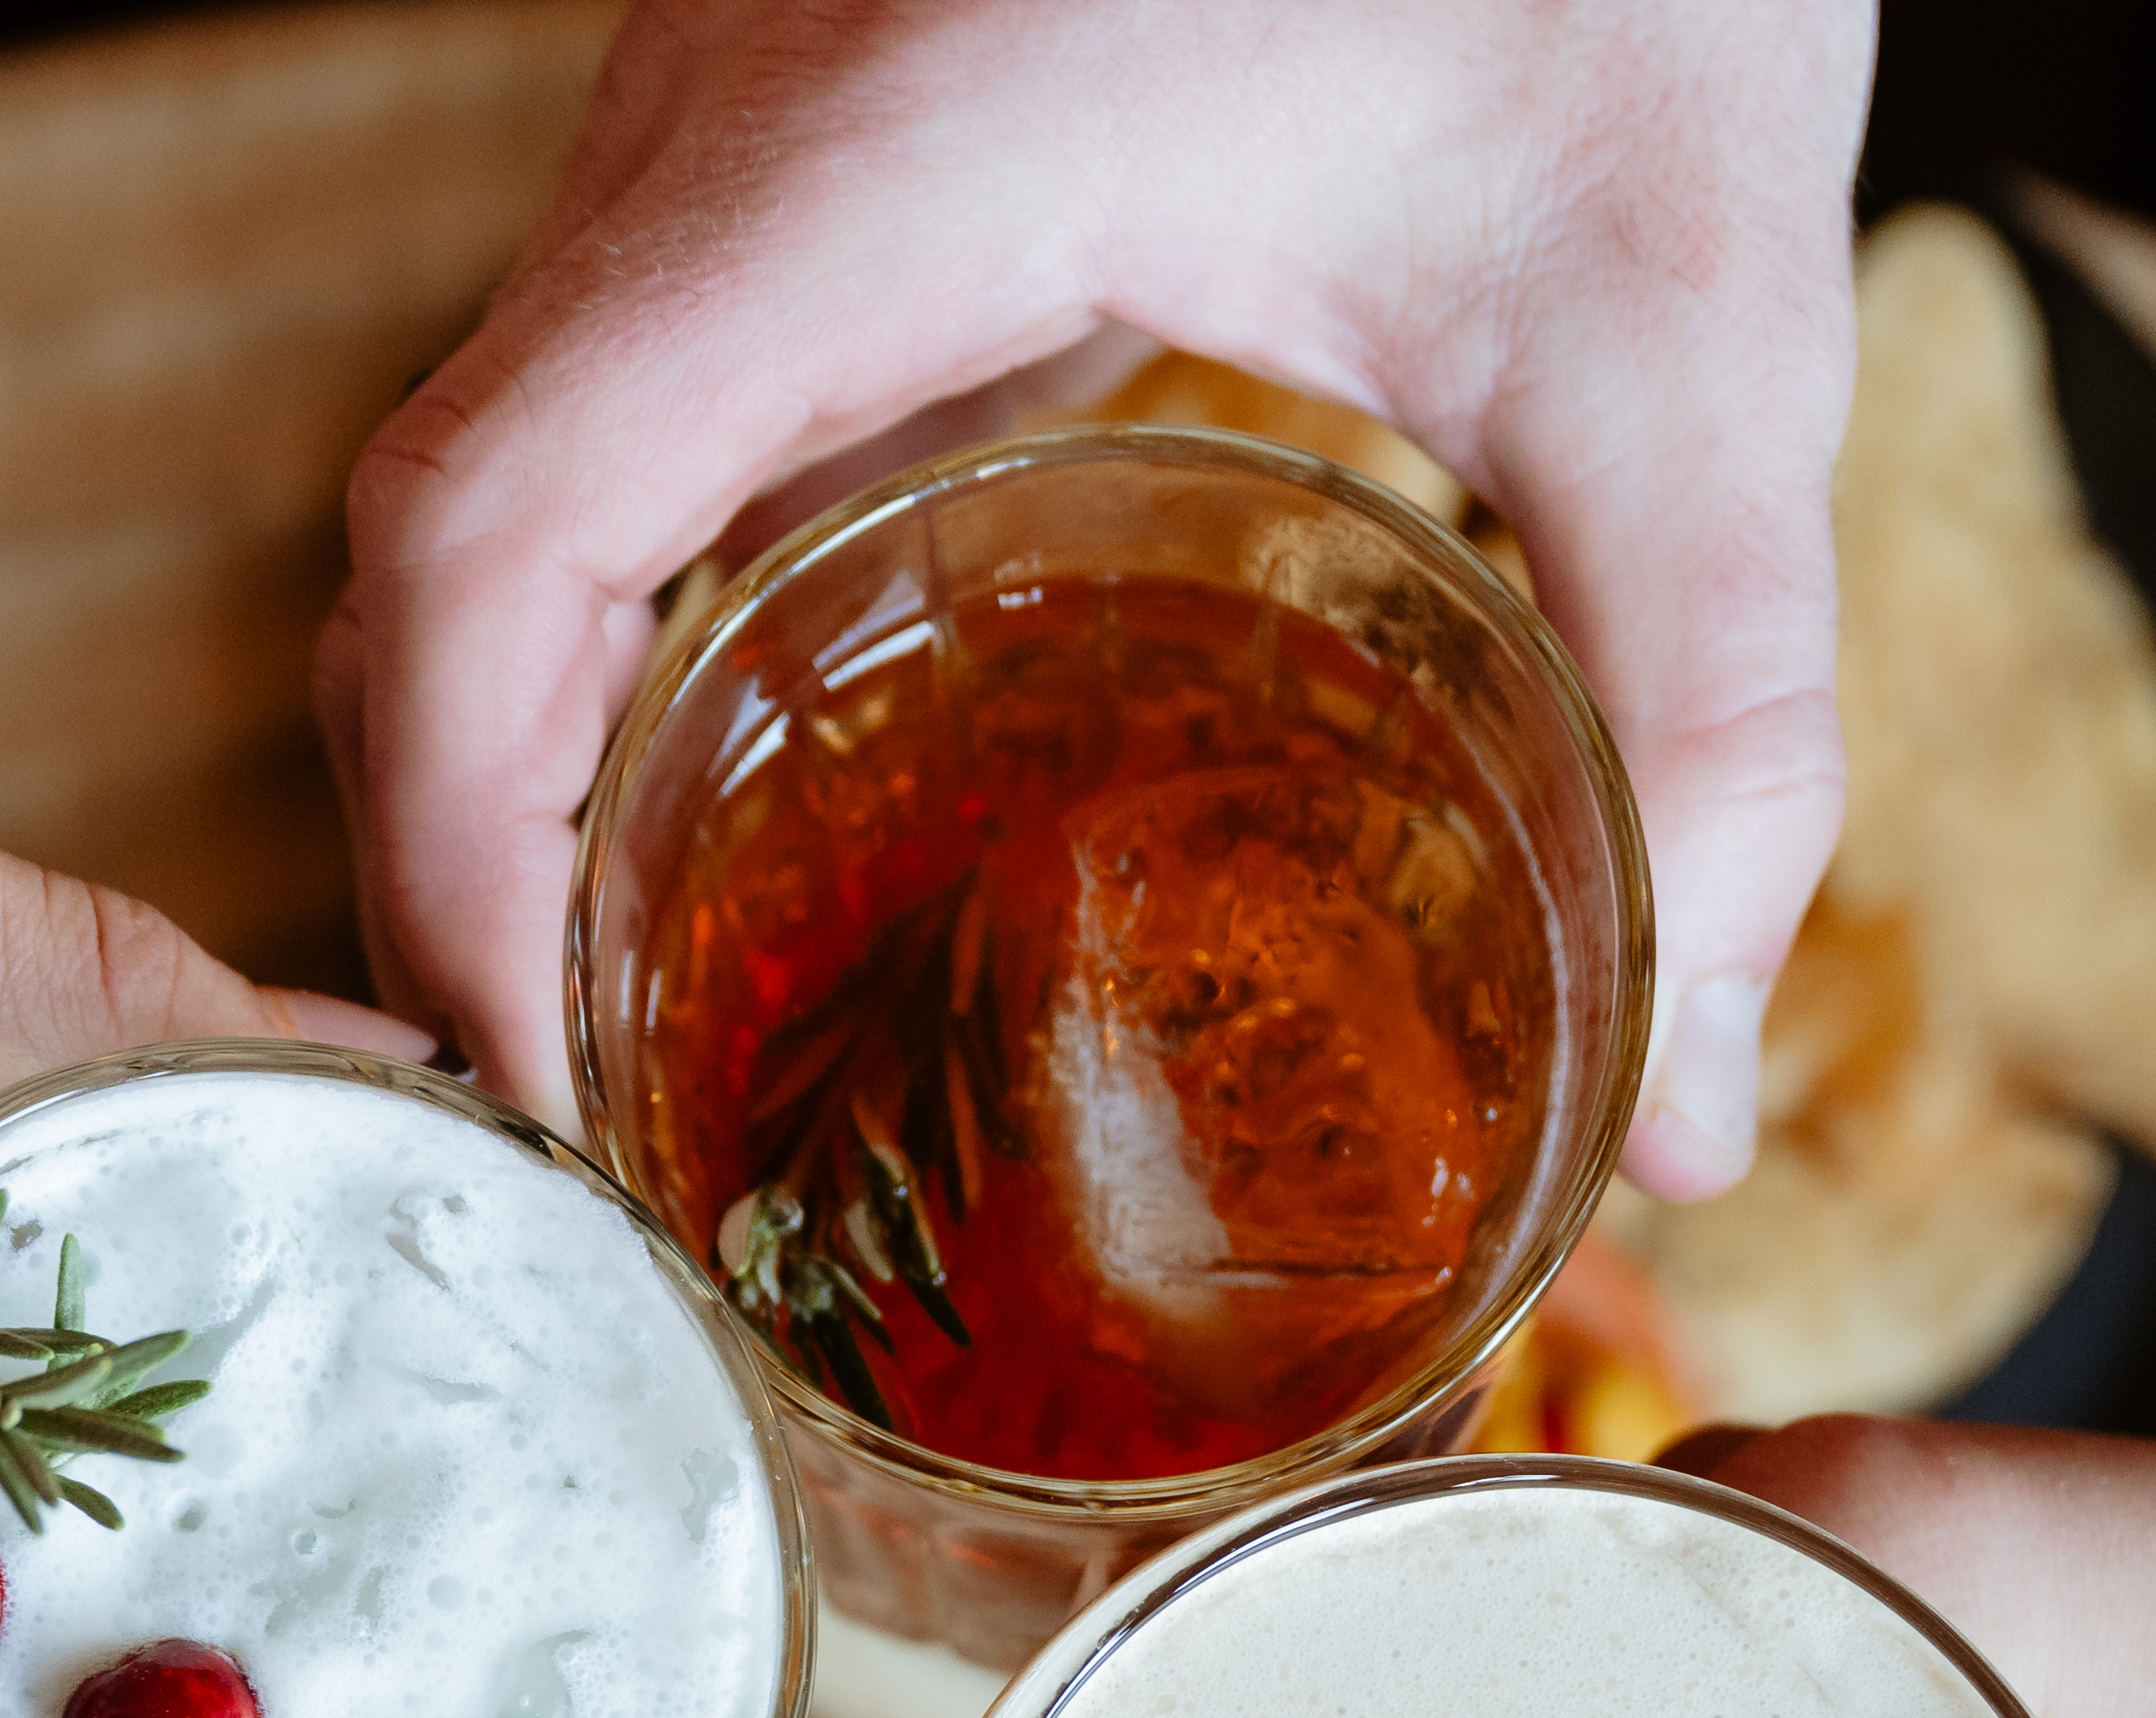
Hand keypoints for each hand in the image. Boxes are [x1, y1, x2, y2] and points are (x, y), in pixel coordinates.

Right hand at [320, 0, 1872, 1191]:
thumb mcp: (1685, 320)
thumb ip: (1708, 707)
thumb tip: (1688, 1114)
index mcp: (860, 182)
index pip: (489, 528)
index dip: (456, 830)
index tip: (546, 1077)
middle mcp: (725, 145)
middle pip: (447, 548)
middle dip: (477, 864)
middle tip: (619, 1141)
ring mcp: (734, 137)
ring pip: (510, 485)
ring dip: (540, 760)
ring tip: (671, 1034)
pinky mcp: (801, 155)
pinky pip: (633, 420)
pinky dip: (646, 639)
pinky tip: (793, 811)